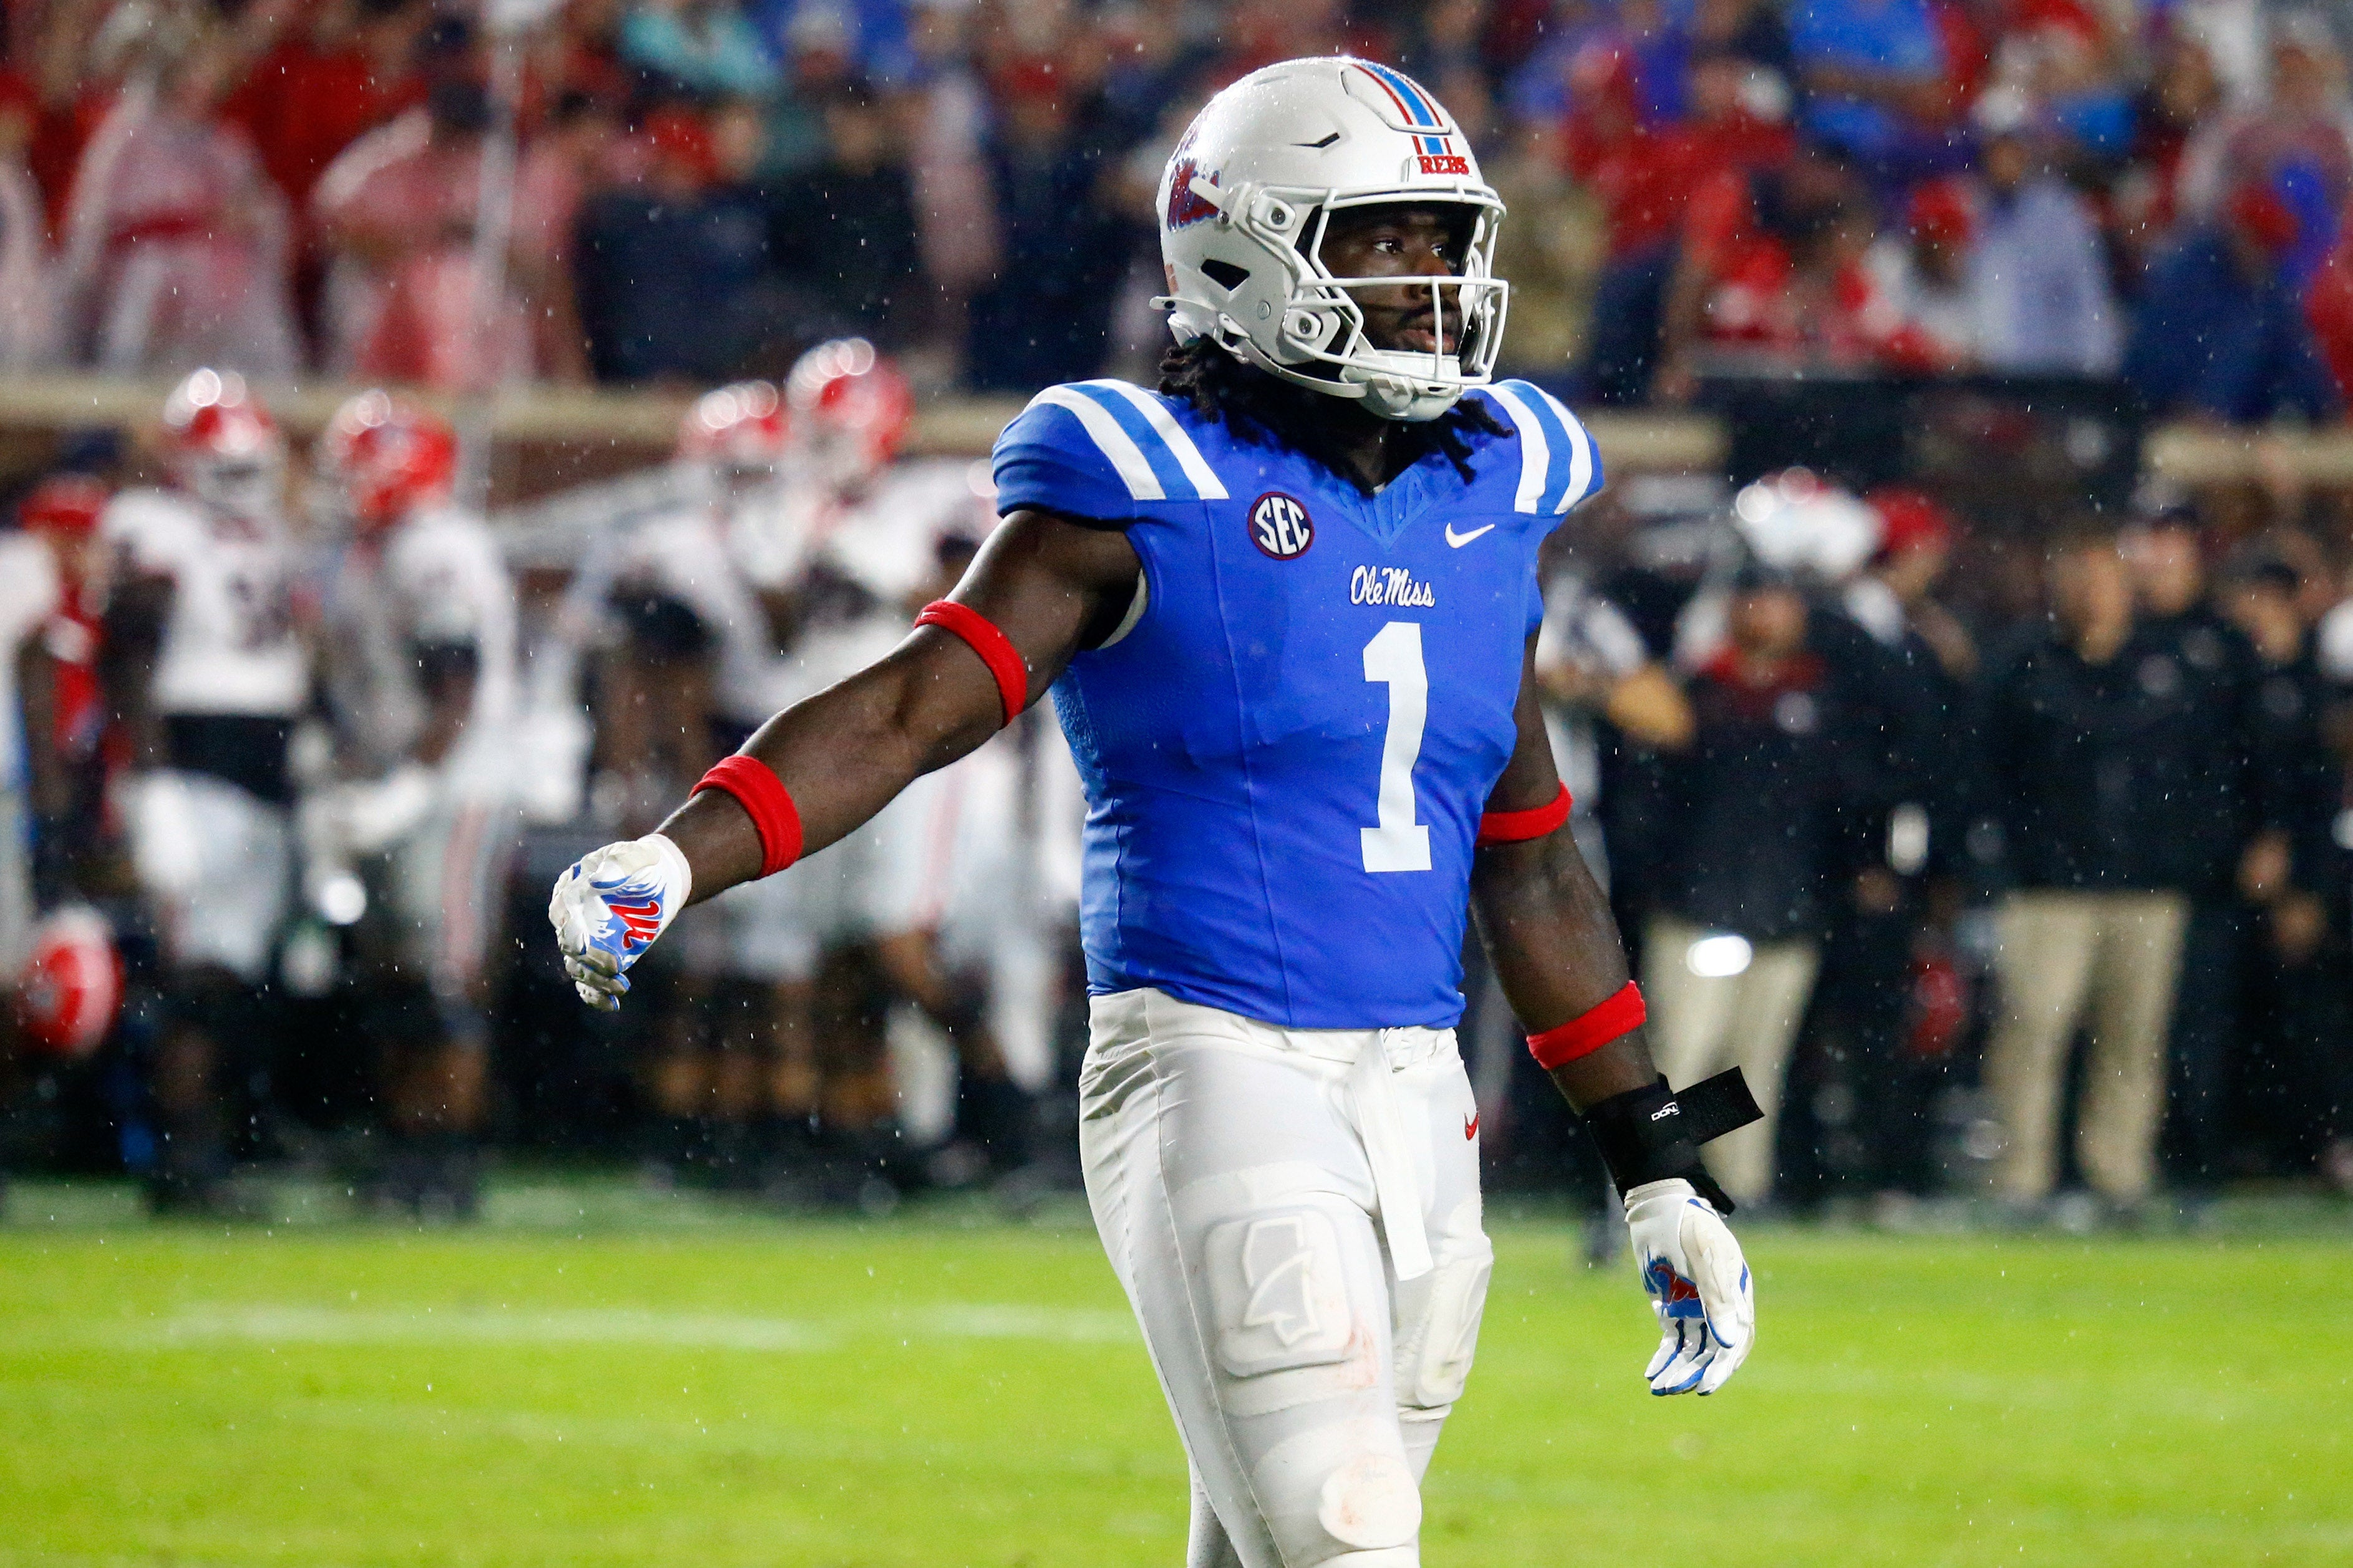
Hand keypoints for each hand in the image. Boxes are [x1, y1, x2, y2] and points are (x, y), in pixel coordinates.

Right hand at [547, 835, 691, 1010]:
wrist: (658, 878)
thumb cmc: (640, 863)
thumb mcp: (633, 856)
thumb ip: (619, 864)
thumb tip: (601, 879)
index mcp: (572, 891)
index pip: (561, 912)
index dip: (569, 928)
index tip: (582, 943)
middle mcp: (574, 919)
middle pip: (569, 945)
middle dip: (588, 958)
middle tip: (614, 965)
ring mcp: (588, 941)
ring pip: (579, 968)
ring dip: (596, 980)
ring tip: (620, 986)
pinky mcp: (604, 957)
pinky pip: (591, 982)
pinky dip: (598, 995)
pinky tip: (613, 1004)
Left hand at [1625, 1178, 1753, 1395]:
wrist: (1659, 1207)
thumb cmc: (1688, 1226)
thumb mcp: (1705, 1258)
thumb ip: (1717, 1298)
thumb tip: (1727, 1343)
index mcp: (1737, 1294)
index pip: (1737, 1339)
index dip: (1724, 1365)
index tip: (1706, 1386)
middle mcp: (1719, 1306)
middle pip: (1713, 1350)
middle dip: (1695, 1373)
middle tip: (1675, 1390)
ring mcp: (1695, 1307)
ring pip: (1691, 1349)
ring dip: (1677, 1370)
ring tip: (1660, 1388)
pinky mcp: (1673, 1307)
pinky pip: (1672, 1340)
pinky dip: (1664, 1357)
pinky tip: (1652, 1374)